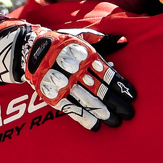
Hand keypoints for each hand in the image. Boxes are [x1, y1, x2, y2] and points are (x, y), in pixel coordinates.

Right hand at [0, 21, 136, 130]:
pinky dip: (83, 118)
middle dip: (116, 104)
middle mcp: (73, 70)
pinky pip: (69, 108)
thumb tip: (125, 41)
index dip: (120, 86)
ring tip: (116, 122)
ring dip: (102, 113)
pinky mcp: (51, 94)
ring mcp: (61, 83)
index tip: (133, 96)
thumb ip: (104, 41)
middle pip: (99, 90)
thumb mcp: (81, 36)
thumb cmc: (62, 43)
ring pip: (86, 100)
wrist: (29, 49)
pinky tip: (95, 126)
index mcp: (83, 55)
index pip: (106, 73)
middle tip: (129, 114)